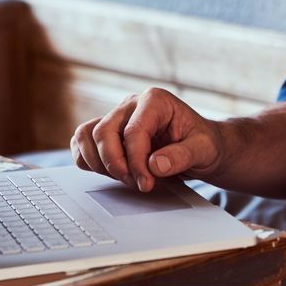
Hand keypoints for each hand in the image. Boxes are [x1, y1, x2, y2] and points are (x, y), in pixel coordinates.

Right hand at [70, 87, 223, 192]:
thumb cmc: (201, 143)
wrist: (198, 146)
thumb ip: (183, 156)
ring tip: (125, 178)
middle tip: (135, 184)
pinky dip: (88, 161)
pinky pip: (81, 143)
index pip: (133, 132)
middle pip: (103, 132)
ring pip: (86, 135)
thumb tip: (155, 165)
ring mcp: (116, 117)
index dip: (136, 162)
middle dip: (115, 164)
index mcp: (155, 100)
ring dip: (99, 163)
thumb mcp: (204, 149)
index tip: (146, 184)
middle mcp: (131, 104)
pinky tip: (110, 174)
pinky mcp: (107, 132)